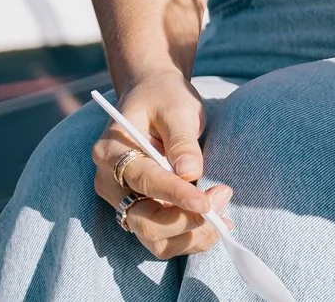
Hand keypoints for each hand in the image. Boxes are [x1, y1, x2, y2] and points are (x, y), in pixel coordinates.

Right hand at [88, 70, 229, 258]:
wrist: (153, 97)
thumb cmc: (164, 98)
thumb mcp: (177, 108)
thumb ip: (182, 140)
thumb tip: (191, 173)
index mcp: (111, 151)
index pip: (143, 181)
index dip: (174, 194)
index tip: (206, 203)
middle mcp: (110, 183)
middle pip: (143, 220)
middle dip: (185, 219)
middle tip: (223, 196)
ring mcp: (122, 201)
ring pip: (153, 237)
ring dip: (191, 234)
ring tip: (224, 215)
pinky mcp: (139, 211)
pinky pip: (161, 237)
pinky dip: (190, 237)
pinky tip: (217, 224)